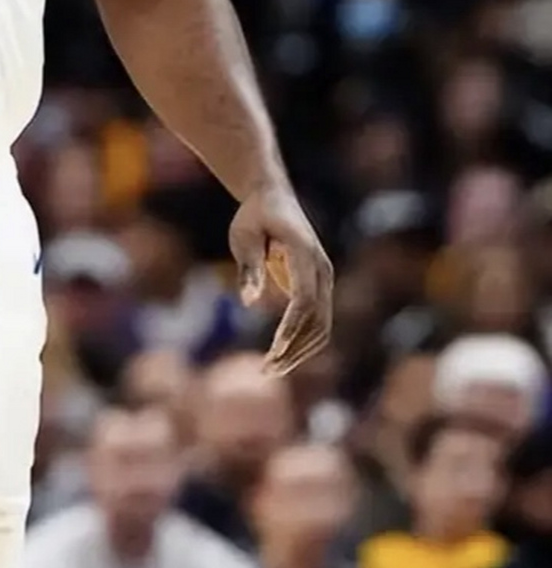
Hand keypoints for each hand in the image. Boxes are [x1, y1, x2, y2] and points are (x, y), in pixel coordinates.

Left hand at [228, 182, 333, 376]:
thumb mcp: (242, 234)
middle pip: (318, 320)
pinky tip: (281, 356)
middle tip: (266, 370)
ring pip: (322, 326)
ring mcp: (325, 279)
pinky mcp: (320, 287)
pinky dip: (303, 341)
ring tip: (270, 369)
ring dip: (300, 351)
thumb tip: (248, 303)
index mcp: (304, 253)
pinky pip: (318, 321)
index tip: (273, 350)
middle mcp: (322, 268)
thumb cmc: (253, 215)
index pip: (304, 299)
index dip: (290, 328)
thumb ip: (249, 266)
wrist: (273, 197)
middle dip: (295, 349)